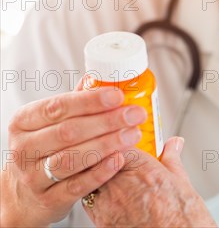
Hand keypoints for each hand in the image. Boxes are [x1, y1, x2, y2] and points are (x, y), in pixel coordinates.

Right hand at [0, 79, 146, 226]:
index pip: (57, 107)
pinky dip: (100, 172)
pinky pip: (76, 186)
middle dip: (107, 121)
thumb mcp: (52, 123)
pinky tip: (120, 160)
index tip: (118, 96)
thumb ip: (75, 102)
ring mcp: (33, 177)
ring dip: (107, 145)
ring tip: (133, 135)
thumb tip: (99, 77)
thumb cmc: (46, 148)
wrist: (25, 194)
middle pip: (68, 132)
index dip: (90, 101)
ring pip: (72, 159)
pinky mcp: (47, 200)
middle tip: (135, 115)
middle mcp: (24, 148)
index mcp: (24, 121)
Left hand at [84, 137, 215, 226]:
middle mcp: (120, 182)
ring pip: (90, 179)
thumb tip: (174, 144)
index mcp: (140, 166)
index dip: (119, 141)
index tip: (124, 142)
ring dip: (96, 176)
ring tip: (112, 181)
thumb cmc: (181, 215)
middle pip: (100, 159)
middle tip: (114, 159)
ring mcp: (108, 203)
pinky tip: (110, 200)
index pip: (119, 143)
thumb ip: (171, 157)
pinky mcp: (102, 221)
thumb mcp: (180, 179)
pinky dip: (96, 198)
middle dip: (104, 157)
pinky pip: (90, 203)